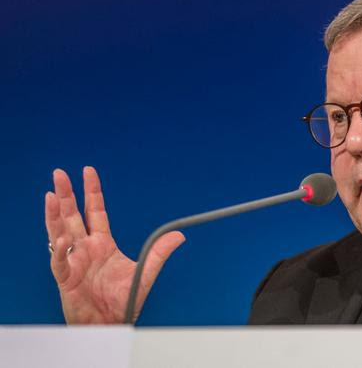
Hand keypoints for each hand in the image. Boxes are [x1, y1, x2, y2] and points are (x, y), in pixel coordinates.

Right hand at [44, 167, 184, 323]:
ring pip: (59, 232)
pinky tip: (63, 238)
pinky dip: (60, 251)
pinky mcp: (66, 279)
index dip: (91, 191)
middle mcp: (85, 248)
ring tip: (51, 196)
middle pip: (72, 216)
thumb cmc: (124, 300)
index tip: (88, 171)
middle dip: (66, 195)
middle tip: (59, 174)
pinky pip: (60, 262)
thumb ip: (160, 252)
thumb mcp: (146, 272)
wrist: (112, 323)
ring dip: (54, 215)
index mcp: (103, 243)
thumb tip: (180, 235)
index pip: (95, 211)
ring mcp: (73, 262)